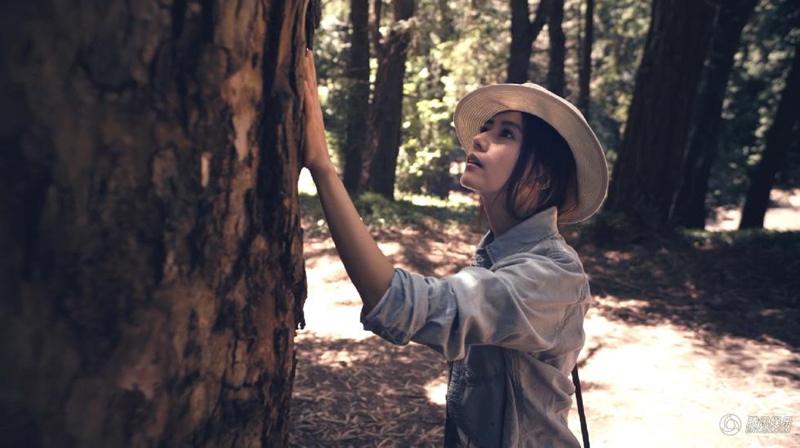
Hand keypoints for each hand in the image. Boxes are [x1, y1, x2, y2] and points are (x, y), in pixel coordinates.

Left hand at [303, 50, 333, 174]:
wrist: (320, 164)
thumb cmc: (309, 156)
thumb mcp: (299, 138)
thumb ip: (293, 130)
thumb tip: (281, 127)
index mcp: (312, 113)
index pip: (310, 89)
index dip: (308, 74)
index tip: (305, 58)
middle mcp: (314, 110)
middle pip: (311, 82)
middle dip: (309, 66)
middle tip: (307, 48)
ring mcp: (313, 113)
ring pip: (310, 86)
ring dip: (308, 70)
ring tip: (306, 54)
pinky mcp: (310, 118)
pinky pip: (307, 98)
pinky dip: (306, 85)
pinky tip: (304, 74)